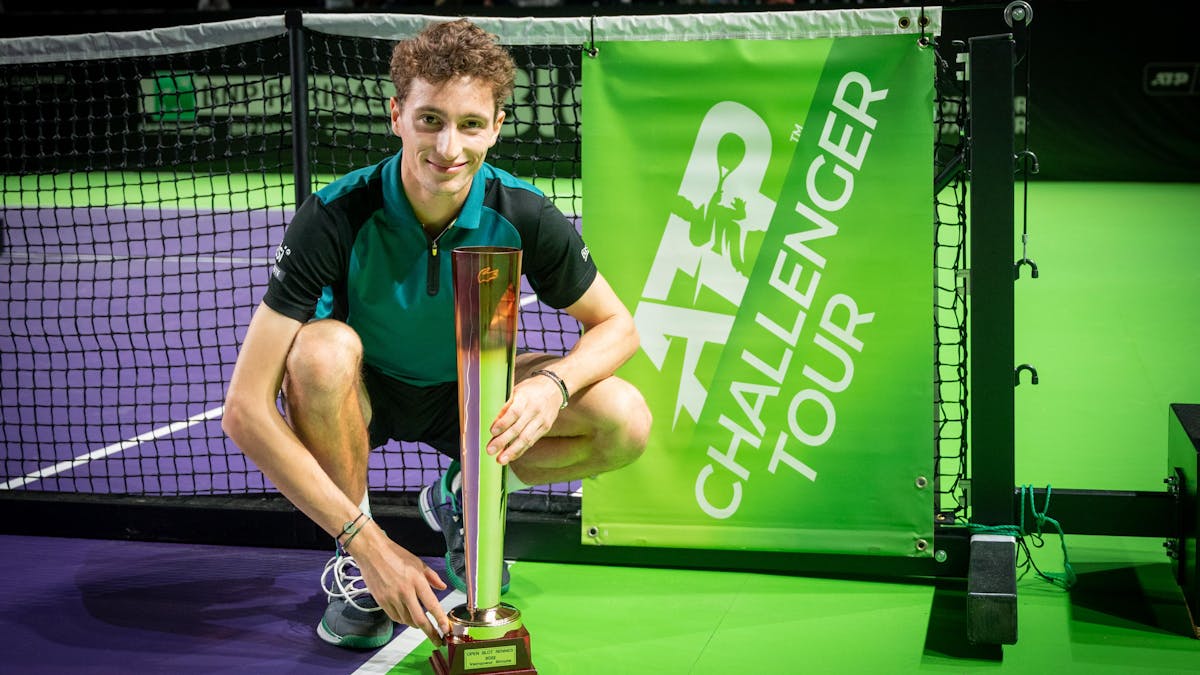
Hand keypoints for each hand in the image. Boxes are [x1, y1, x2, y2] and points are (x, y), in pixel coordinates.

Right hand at [353, 529, 449, 644]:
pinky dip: (403, 620)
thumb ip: (432, 577)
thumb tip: (442, 587)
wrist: (372, 552)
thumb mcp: (418, 563)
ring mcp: (392, 598)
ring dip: (416, 625)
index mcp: (417, 581)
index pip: (432, 605)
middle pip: (419, 619)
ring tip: (422, 624)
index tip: (446, 629)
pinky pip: (395, 617)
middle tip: (437, 640)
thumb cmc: (396, 555)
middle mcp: (405, 592)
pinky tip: (407, 617)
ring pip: (407, 620)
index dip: (440, 619)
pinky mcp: (381, 601)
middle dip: (430, 632)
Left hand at [486, 373, 562, 464]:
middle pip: (518, 429)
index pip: (514, 412)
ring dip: (512, 451)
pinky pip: (531, 441)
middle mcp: (535, 410)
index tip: (492, 432)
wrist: (554, 388)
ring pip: (526, 439)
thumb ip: (506, 406)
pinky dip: (520, 450)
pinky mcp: (545, 428)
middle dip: (503, 441)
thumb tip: (493, 423)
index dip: (503, 423)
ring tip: (500, 460)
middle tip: (490, 450)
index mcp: (526, 398)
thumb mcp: (517, 391)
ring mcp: (542, 420)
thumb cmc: (530, 389)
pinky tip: (510, 456)